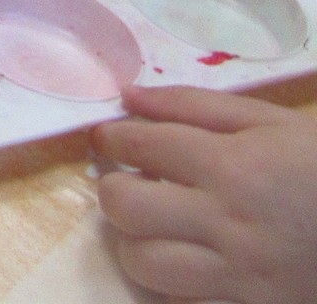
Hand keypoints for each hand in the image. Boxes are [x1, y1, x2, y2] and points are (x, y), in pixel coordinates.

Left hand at [92, 84, 316, 303]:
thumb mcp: (271, 122)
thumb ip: (193, 105)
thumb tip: (128, 97)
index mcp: (231, 165)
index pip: (137, 146)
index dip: (111, 137)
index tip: (109, 138)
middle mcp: (227, 222)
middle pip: (125, 207)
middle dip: (116, 188)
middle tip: (131, 181)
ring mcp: (239, 274)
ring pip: (142, 262)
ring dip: (135, 240)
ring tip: (156, 225)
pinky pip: (180, 302)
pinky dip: (170, 283)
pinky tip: (187, 261)